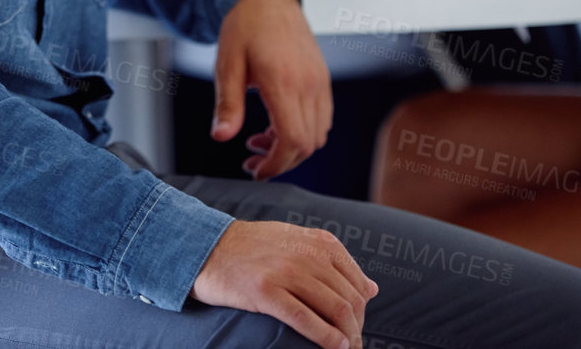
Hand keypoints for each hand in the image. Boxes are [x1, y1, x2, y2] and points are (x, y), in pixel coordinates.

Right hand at [192, 219, 377, 348]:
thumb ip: (334, 262)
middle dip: (356, 330)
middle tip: (352, 346)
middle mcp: (307, 254)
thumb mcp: (297, 242)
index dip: (362, 312)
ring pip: (335, 310)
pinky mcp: (265, 291)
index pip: (357, 284)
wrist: (208, 246)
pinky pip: (306, 319)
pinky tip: (333, 347)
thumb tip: (372, 288)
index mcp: (319, 242)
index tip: (354, 328)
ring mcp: (286, 271)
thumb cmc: (253, 248)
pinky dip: (326, 338)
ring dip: (346, 338)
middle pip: (350, 300)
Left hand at [213, 0, 331, 179]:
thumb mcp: (227, 65)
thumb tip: (221, 138)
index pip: (292, 140)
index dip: (276, 164)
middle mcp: (309, 84)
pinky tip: (276, 123)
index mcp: (283, 82)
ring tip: (260, 139)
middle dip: (280, 161)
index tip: (255, 169)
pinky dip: (302, 130)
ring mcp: (320, 81)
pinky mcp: (322, 78)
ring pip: (318, 134)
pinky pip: (322, 118)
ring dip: (292, 147)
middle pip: (307, 144)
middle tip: (252, 158)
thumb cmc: (244, 27)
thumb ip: (227, 105)